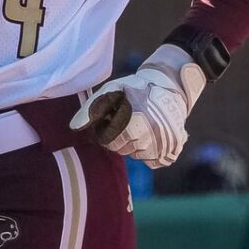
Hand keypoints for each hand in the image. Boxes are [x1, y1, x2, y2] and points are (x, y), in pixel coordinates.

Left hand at [69, 45, 205, 168]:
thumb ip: (91, 109)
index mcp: (134, 119)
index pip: (108, 141)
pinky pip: (153, 162)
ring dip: (134, 144)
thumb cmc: (134, 89)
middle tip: (127, 122)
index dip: (106, 130)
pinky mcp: (173, 149)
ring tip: (140, 125)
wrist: (169, 87)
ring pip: (137, 155)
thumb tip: (74, 127)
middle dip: (120, 138)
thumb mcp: (111, 91)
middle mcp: (151, 133)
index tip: (112, 119)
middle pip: (122, 150)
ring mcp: (164, 143)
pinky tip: (151, 136)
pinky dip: (150, 153)